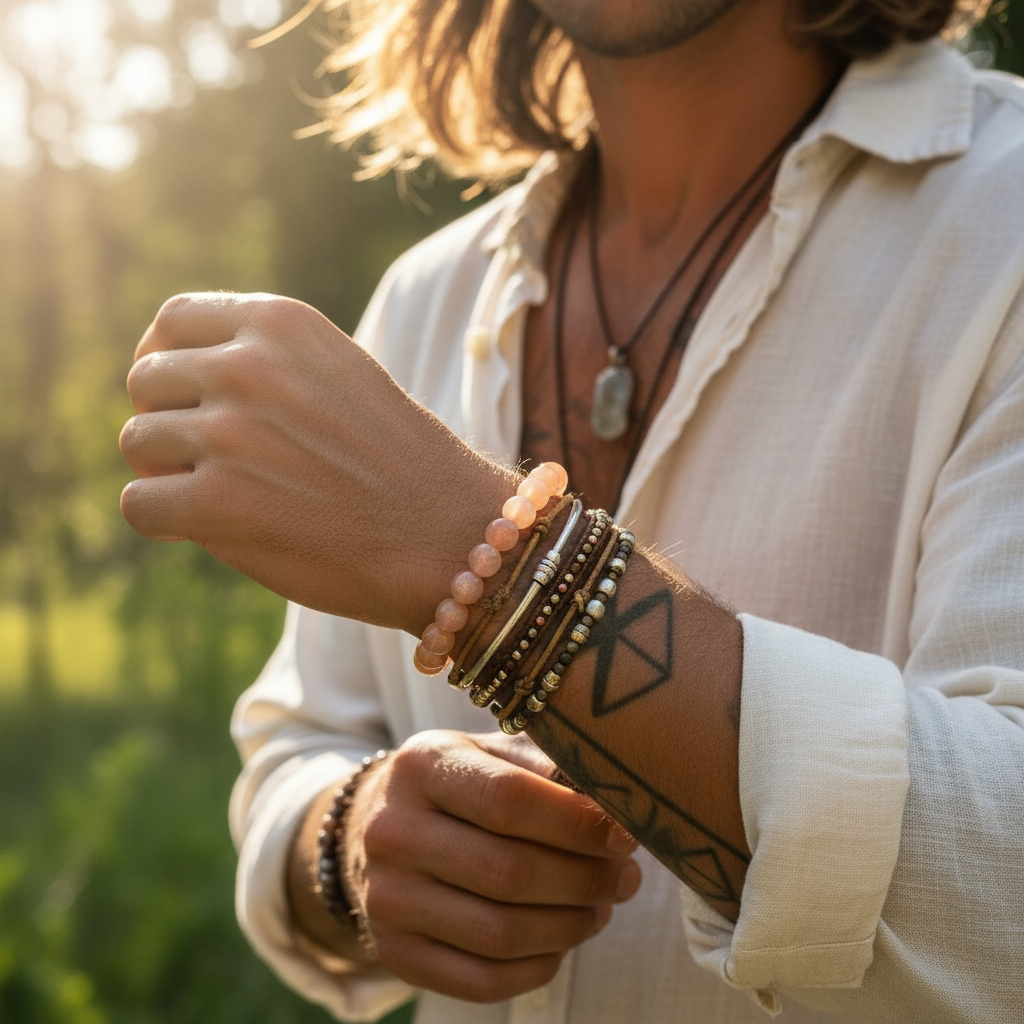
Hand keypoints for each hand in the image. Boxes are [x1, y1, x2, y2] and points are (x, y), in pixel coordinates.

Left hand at [119, 292, 514, 632]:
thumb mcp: (338, 375)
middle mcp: (248, 365)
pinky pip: (139, 505)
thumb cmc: (400, 464)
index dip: (164, 361)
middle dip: (169, 422)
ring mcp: (229, 433)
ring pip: (136, 442)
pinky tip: (212, 530)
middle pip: (146, 381)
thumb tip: (167, 379)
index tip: (178, 399)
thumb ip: (264, 363)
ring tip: (224, 497)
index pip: (172, 321)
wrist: (453, 534)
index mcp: (282, 322)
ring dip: (168, 473)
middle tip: (211, 462)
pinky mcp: (217, 504)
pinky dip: (165, 523)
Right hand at [341, 730, 640, 1002]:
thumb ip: (549, 767)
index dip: (577, 823)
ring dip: (569, 926)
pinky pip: (482, 980)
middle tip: (626, 877)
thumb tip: (618, 805)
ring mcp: (387, 897)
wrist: (380, 826)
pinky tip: (561, 941)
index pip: (508, 799)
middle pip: (508, 872)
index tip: (624, 835)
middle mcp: (392, 830)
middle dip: (585, 880)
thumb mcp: (494, 752)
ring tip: (600, 907)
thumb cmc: (462, 784)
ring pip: (500, 933)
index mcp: (422, 766)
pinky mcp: (394, 952)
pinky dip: (537, 967)